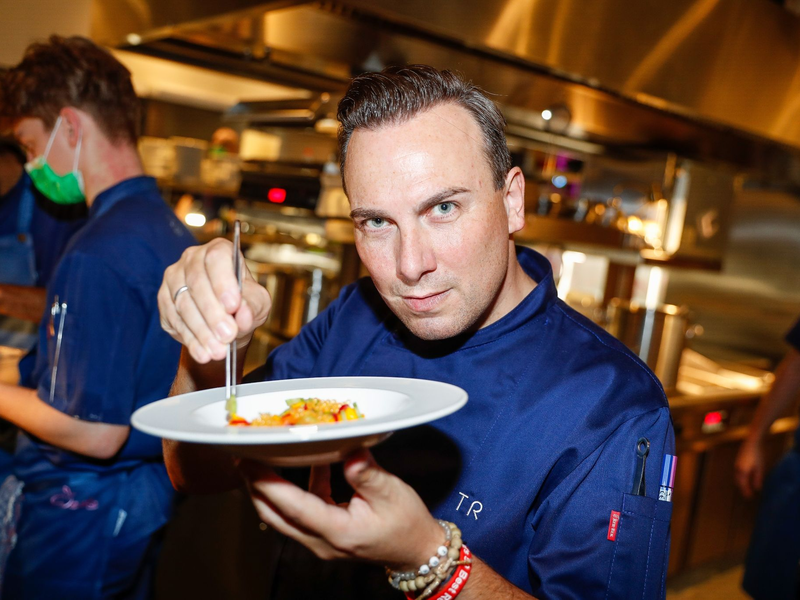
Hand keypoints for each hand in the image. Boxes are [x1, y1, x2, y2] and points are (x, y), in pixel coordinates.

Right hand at [158, 238, 270, 362]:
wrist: (225, 321)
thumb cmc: (244, 304)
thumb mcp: (258, 303)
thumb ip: (253, 306)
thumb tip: (242, 313)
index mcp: (218, 251)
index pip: (216, 259)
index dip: (223, 282)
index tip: (233, 306)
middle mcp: (192, 259)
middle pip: (197, 283)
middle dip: (213, 314)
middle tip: (228, 335)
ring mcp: (174, 278)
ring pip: (183, 304)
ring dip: (202, 331)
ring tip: (218, 351)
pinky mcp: (164, 300)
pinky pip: (173, 320)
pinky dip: (190, 339)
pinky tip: (203, 353)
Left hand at [239, 449, 443, 569]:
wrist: (418, 550)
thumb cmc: (407, 524)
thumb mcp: (391, 492)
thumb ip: (367, 472)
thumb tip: (350, 450)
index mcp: (336, 531)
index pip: (292, 506)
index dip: (266, 483)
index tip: (247, 461)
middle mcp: (322, 541)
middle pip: (274, 515)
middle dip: (255, 487)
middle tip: (243, 458)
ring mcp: (321, 542)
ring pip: (283, 517)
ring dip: (270, 490)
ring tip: (263, 461)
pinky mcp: (326, 535)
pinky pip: (302, 513)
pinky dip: (297, 491)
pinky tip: (312, 466)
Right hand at [735, 438, 765, 497]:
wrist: (751, 443)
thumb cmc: (757, 456)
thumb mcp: (760, 468)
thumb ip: (757, 479)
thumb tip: (757, 489)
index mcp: (742, 472)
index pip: (743, 485)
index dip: (746, 492)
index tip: (749, 498)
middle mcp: (737, 469)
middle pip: (738, 482)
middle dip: (742, 489)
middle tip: (748, 495)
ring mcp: (736, 466)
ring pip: (737, 478)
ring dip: (740, 484)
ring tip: (746, 489)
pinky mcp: (737, 463)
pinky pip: (737, 474)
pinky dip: (740, 479)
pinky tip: (745, 479)